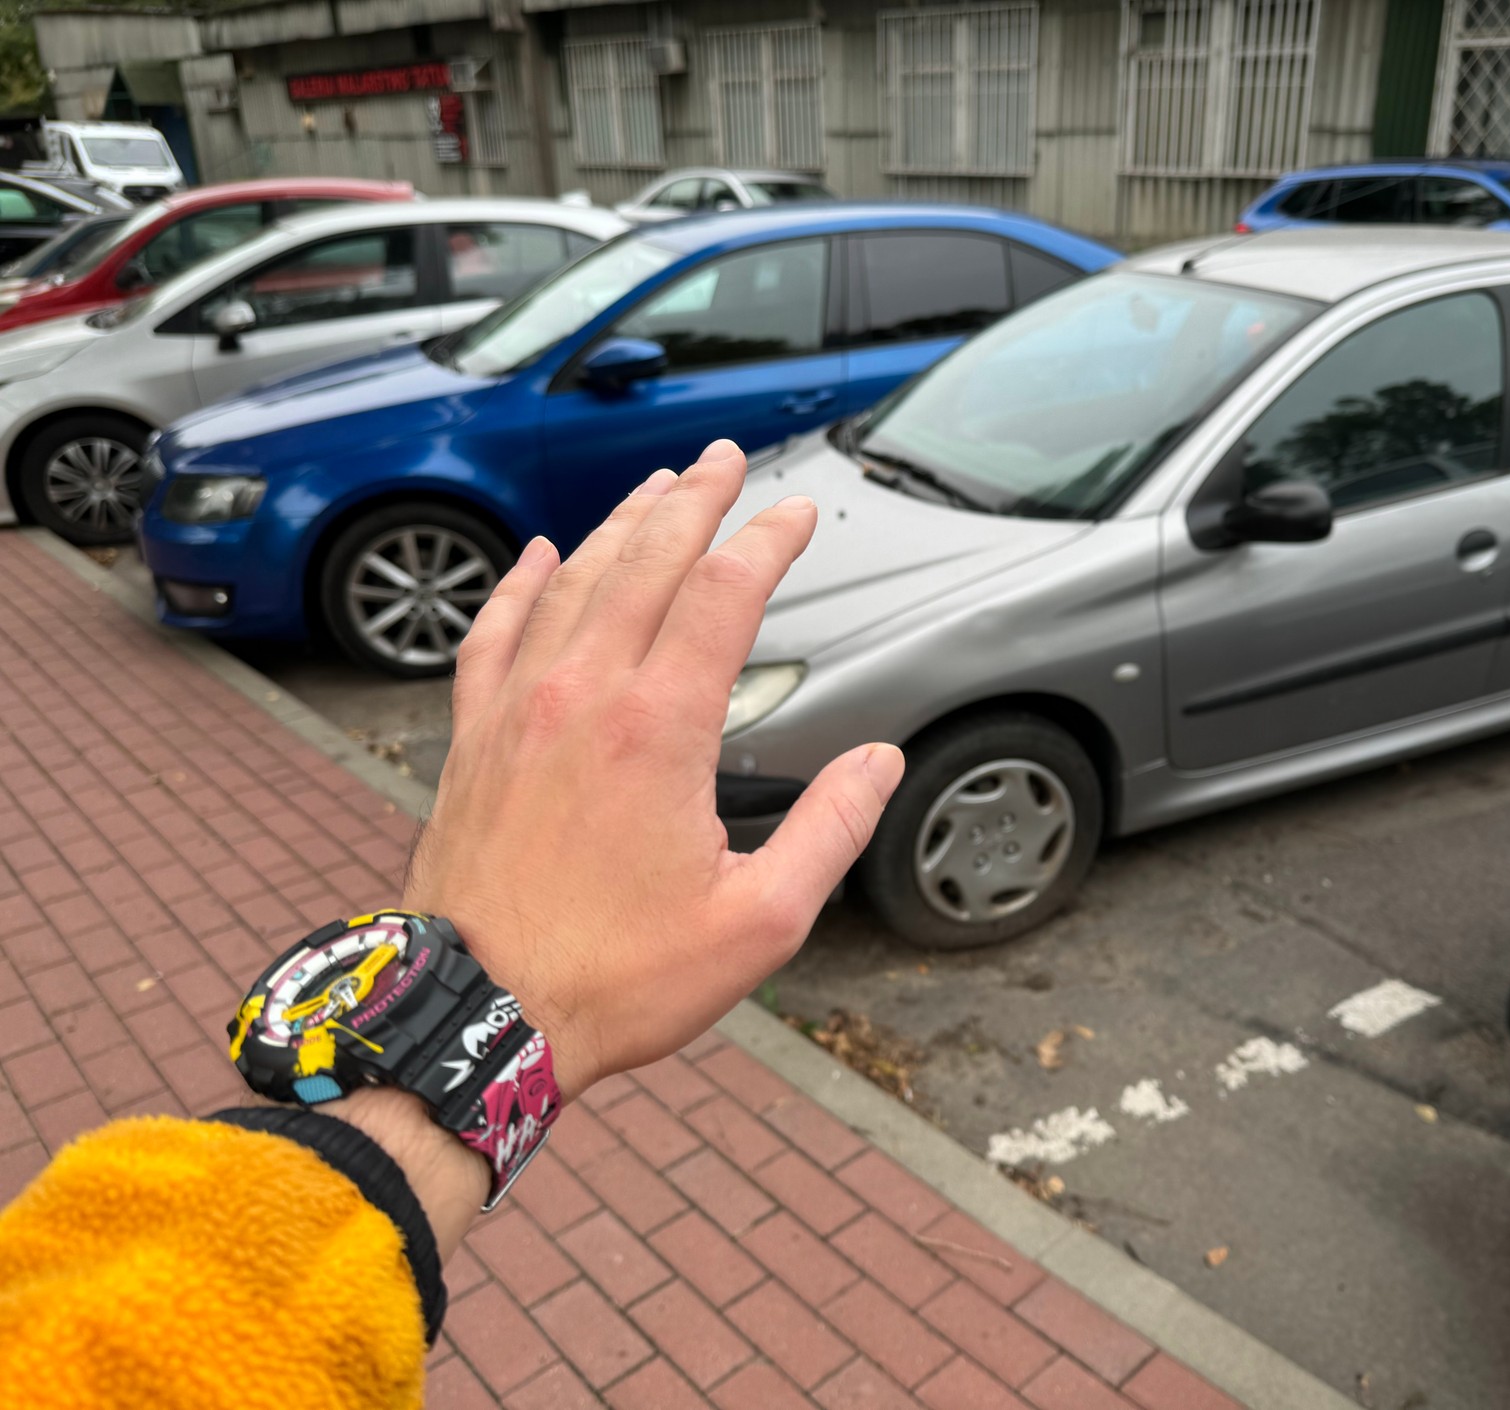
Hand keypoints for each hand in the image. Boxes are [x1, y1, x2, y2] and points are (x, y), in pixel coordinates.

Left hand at [404, 440, 903, 1099]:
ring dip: (620, 524)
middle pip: (645, 561)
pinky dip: (522, 581)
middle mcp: (582, 695)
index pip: (722, 595)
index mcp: (658, 728)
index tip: (797, 512)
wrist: (477, 1016)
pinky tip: (541, 553)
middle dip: (693, 500)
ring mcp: (517, 709)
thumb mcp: (759, 922)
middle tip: (724, 458)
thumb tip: (879, 762)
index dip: (767, 542)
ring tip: (657, 486)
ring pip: (573, 581)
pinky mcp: (473, 739)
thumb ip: (830, 831)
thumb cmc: (616, 980)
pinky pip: (495, 630)